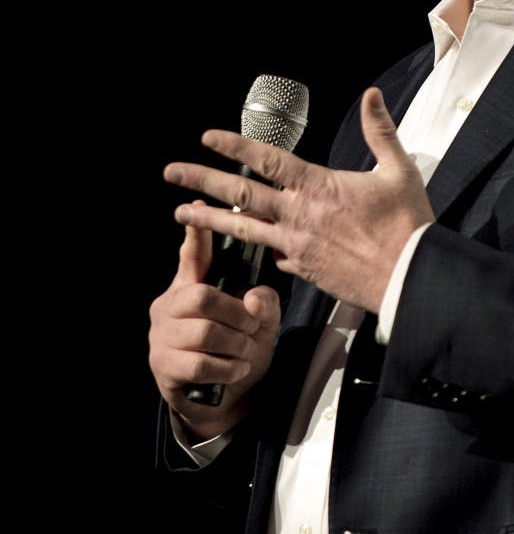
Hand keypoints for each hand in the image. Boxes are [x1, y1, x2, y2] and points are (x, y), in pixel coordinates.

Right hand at [148, 223, 280, 437]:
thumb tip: (254, 298)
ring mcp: (161, 335)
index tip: (199, 204)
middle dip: (236, 313)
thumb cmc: (241, 346)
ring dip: (236, 345)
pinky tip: (237, 369)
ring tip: (245, 351)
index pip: (193, 254)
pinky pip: (199, 364)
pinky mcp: (162, 365)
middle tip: (252, 326)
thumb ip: (264, 303)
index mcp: (193, 284)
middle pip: (202, 296)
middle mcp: (170, 304)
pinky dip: (228, 369)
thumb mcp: (262, 320)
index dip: (197, 233)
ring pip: (204, 332)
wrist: (227, 396)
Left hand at [163, 87, 433, 312]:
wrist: (408, 276)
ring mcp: (297, 246)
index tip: (207, 138)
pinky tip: (247, 247)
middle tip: (172, 173)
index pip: (266, 160)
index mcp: (319, 186)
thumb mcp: (398, 169)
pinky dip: (258, 249)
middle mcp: (299, 216)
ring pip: (243, 230)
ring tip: (180, 214)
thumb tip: (372, 95)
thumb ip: (380, 130)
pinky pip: (272, 257)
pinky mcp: (304, 271)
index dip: (234, 145)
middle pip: (241, 194)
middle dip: (202, 181)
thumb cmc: (407, 223)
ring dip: (209, 219)